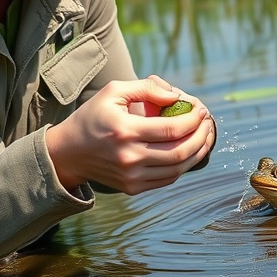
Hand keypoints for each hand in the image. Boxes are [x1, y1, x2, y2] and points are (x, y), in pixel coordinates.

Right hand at [45, 76, 214, 194]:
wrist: (68, 152)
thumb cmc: (93, 117)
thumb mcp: (114, 91)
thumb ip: (146, 88)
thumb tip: (176, 96)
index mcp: (125, 130)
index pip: (172, 129)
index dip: (193, 120)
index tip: (201, 110)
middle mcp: (129, 157)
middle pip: (180, 151)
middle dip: (202, 136)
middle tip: (208, 123)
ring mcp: (131, 176)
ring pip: (178, 169)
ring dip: (198, 153)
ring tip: (206, 137)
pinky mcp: (132, 188)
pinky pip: (167, 179)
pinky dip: (183, 166)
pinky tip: (189, 152)